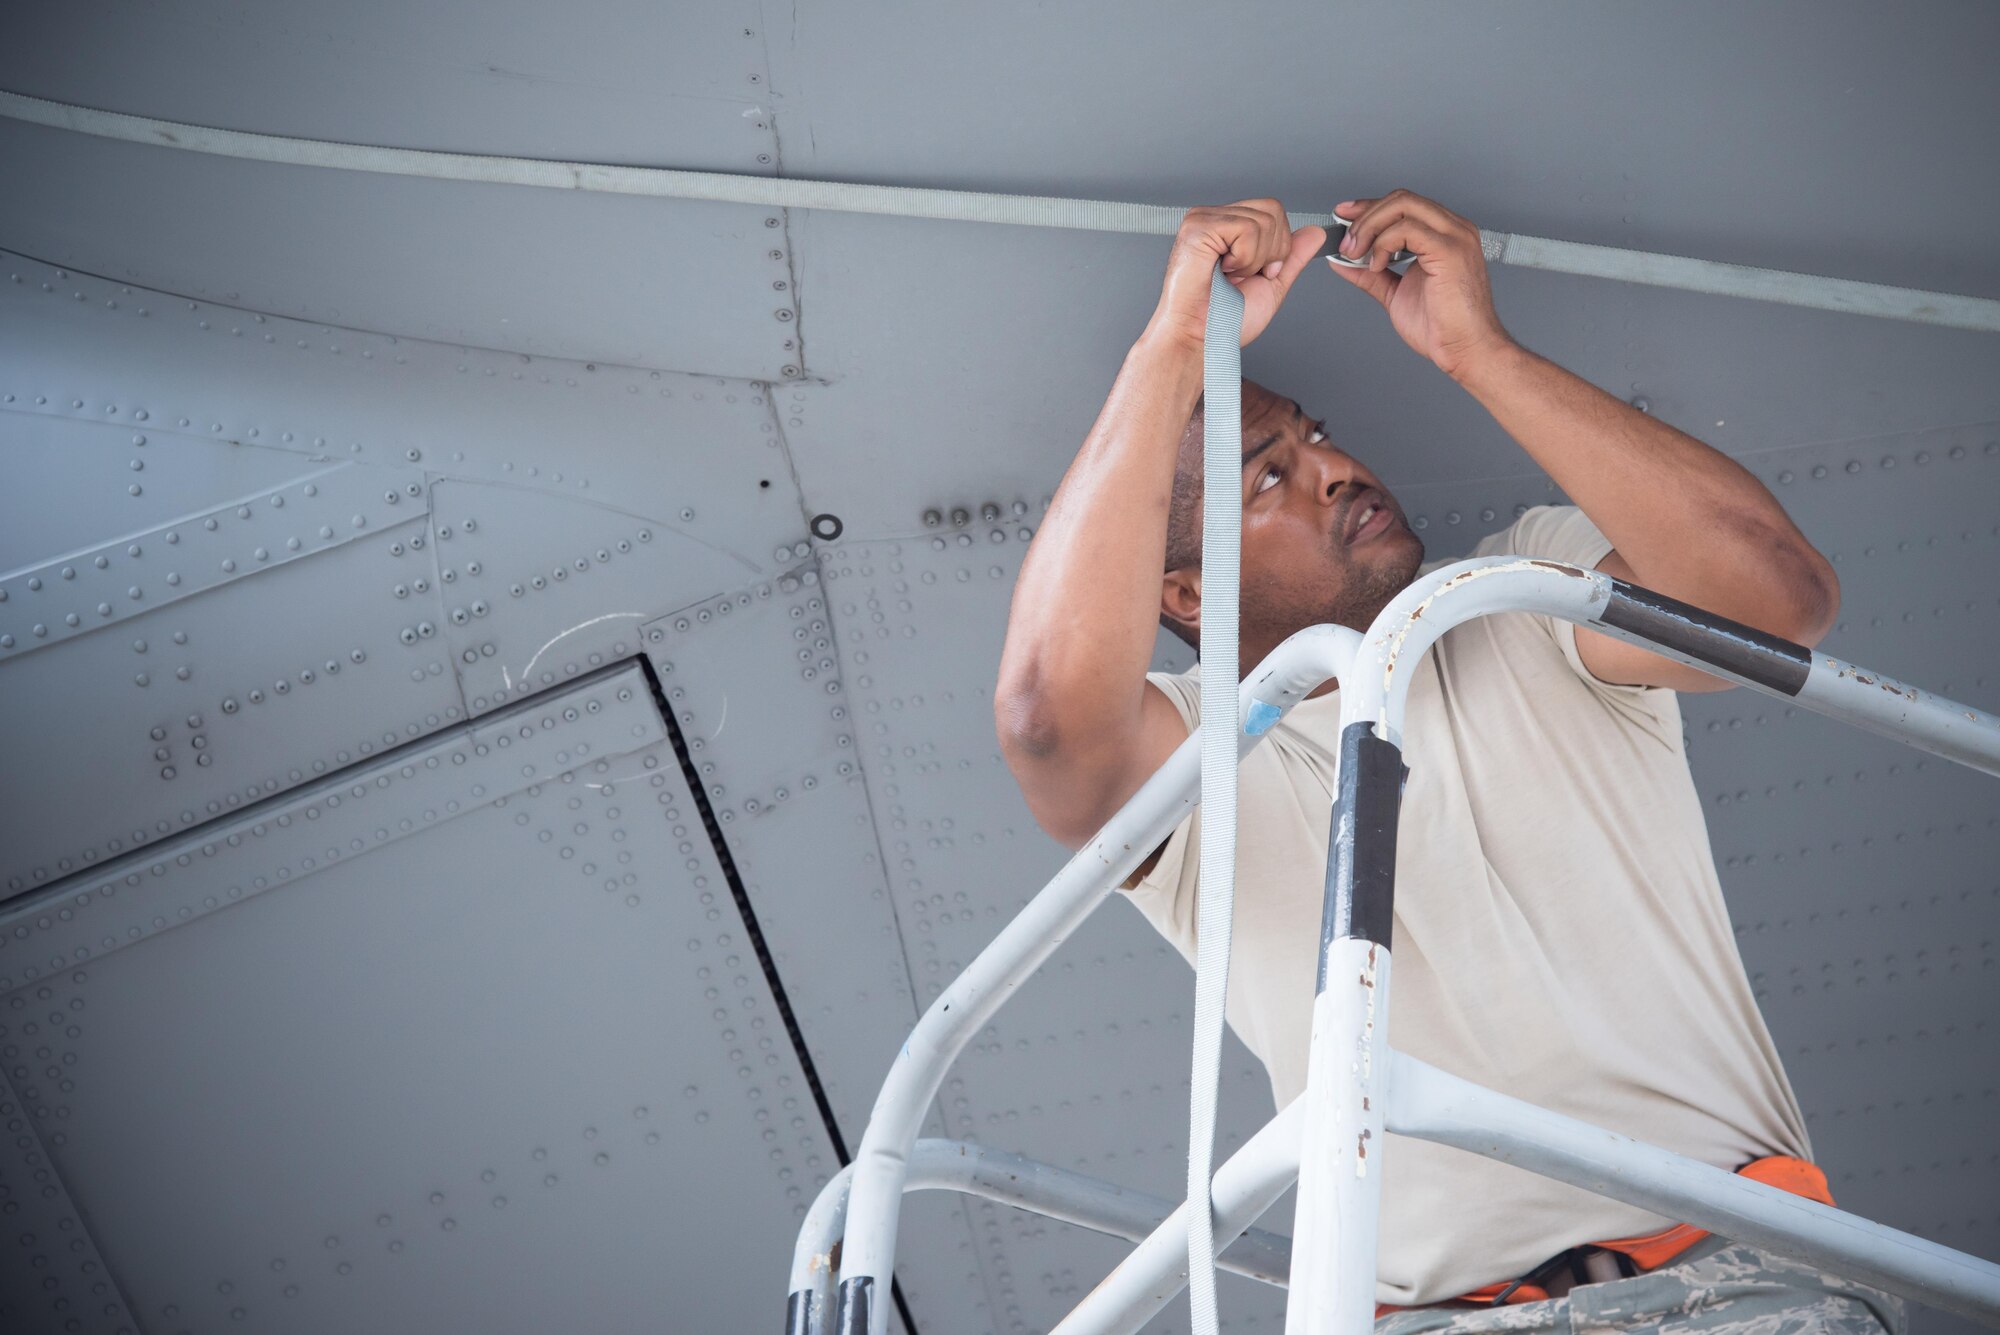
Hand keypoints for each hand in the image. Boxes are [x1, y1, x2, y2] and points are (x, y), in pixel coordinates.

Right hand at [1147, 199, 1326, 349]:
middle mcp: (1215, 219)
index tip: (1257, 275)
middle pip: (1273, 209)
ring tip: (1229, 276)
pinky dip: (1243, 258)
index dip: (1278, 247)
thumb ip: (1292, 257)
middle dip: (1271, 252)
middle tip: (1241, 277)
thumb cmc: (1223, 321)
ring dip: (1254, 260)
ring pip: (1263, 220)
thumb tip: (1315, 233)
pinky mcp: (1198, 227)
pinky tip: (1223, 271)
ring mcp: (1204, 219)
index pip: (1273, 211)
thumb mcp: (1271, 285)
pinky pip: (1246, 228)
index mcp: (1229, 228)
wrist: (1201, 340)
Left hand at [1328, 190, 1514, 379]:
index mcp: (1443, 234)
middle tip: (1346, 245)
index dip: (1369, 206)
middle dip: (1364, 217)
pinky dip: (1384, 244)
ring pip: (1402, 205)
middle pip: (1400, 199)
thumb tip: (1343, 262)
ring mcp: (1454, 236)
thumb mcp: (1395, 293)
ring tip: (1357, 256)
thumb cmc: (1442, 326)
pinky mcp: (1450, 250)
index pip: (1403, 204)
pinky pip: (1407, 229)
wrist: (1465, 349)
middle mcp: (1453, 228)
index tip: (1343, 217)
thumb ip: (1370, 274)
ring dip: (1369, 228)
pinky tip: (1378, 265)